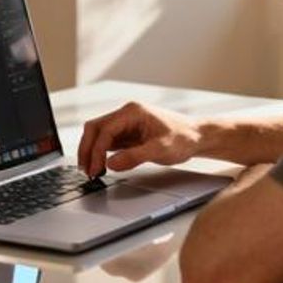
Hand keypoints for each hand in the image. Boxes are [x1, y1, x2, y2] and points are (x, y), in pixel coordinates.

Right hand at [78, 102, 200, 176]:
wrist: (197, 137)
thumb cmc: (183, 138)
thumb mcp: (161, 149)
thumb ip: (135, 156)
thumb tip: (110, 164)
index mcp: (132, 111)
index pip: (105, 130)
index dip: (97, 150)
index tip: (95, 168)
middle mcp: (126, 114)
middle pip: (95, 128)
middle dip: (87, 149)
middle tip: (86, 171)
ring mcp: (125, 123)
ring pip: (98, 134)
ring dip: (91, 151)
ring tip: (89, 170)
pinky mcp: (127, 134)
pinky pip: (107, 141)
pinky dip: (99, 153)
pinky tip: (98, 165)